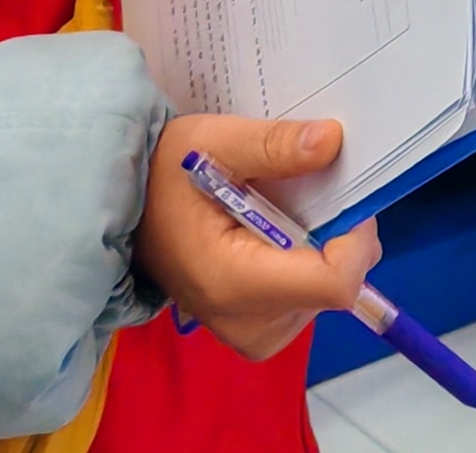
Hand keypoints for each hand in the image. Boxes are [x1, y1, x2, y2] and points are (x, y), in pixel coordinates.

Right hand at [134, 115, 378, 360]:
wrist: (121, 212)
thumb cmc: (163, 175)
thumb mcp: (214, 142)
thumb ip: (275, 145)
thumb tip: (333, 141)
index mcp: (235, 281)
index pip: (334, 282)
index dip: (354, 237)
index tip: (340, 194)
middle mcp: (246, 322)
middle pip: (335, 285)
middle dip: (337, 234)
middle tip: (304, 191)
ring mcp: (249, 334)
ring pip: (326, 293)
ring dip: (321, 247)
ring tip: (281, 209)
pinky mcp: (253, 332)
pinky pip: (307, 301)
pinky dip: (305, 264)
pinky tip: (276, 233)